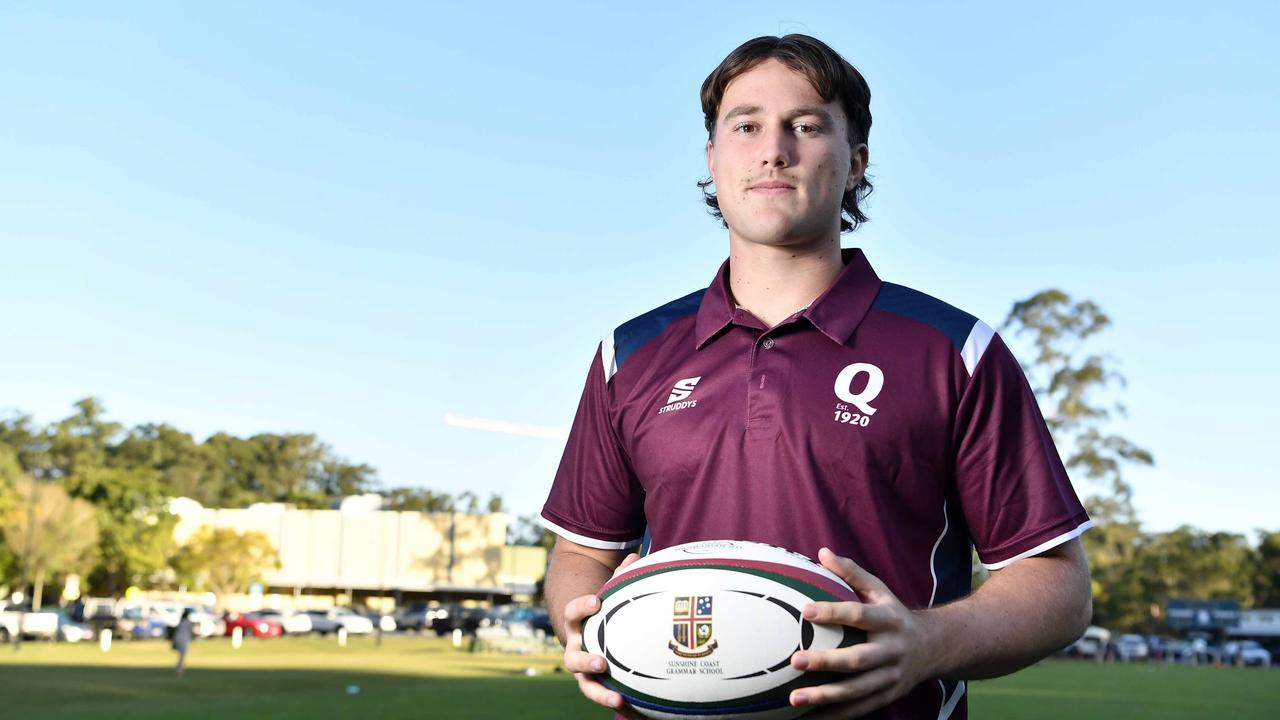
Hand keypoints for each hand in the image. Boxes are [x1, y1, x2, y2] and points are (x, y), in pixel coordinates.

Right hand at [562, 552, 643, 717]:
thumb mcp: (610, 594)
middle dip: (586, 662)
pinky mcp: (597, 686)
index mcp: (578, 625)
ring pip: (586, 686)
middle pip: (573, 659)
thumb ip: (620, 577)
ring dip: (599, 693)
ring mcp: (585, 672)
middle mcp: (576, 650)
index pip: (572, 614)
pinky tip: (634, 710)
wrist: (591, 634)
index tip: (596, 602)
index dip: (581, 608)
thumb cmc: (604, 612)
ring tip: (617, 699)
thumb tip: (635, 557)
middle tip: (602, 662)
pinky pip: (604, 696)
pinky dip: (615, 702)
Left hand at [787, 547, 938, 717]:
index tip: (805, 610)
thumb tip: (822, 552)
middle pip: (858, 659)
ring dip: (825, 697)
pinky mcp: (888, 696)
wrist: (936, 647)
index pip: (859, 615)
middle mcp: (892, 651)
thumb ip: (852, 573)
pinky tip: (808, 718)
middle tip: (795, 661)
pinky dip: (834, 716)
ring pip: (857, 691)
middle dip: (826, 662)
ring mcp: (891, 677)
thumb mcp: (880, 590)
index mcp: (889, 621)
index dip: (833, 612)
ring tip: (794, 698)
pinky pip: (860, 709)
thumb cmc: (894, 614)